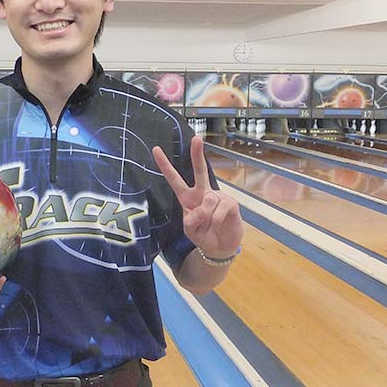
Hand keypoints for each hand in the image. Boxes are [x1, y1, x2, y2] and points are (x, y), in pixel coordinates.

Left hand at [152, 135, 242, 258]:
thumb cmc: (203, 235)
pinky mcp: (230, 202)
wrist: (220, 247)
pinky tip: (219, 224)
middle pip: (200, 170)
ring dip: (206, 217)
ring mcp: (217, 196)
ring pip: (208, 200)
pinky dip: (217, 220)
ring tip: (209, 225)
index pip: (174, 179)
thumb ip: (190, 220)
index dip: (165, 165)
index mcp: (187, 197)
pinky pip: (221, 208)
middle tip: (196, 138)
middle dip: (198, 154)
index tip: (156, 149)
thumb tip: (199, 210)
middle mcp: (202, 192)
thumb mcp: (190, 230)